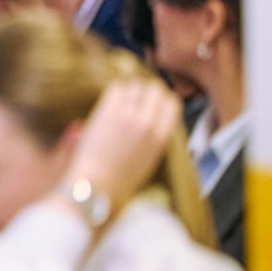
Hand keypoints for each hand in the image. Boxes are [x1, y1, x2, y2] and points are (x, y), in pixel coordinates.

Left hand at [64, 77, 181, 215]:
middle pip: (154, 89)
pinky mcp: (107, 112)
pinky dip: (116, 90)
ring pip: (136, 85)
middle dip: (147, 91)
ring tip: (123, 98)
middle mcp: (149, 122)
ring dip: (130, 88)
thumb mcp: (151, 159)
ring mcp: (128, 115)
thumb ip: (155, 136)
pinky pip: (116, 87)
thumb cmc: (122, 179)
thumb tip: (152, 118)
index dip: (163, 99)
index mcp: (163, 136)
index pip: (173, 103)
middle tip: (137, 97)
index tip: (155, 101)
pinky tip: (111, 99)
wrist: (99, 185)